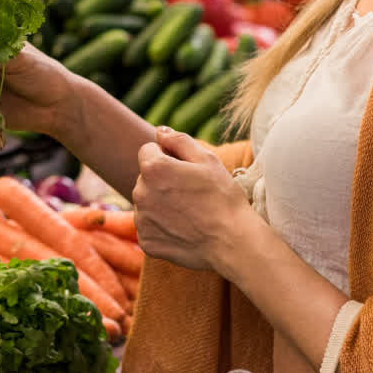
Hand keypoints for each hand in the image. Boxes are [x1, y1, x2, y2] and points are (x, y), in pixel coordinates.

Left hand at [133, 126, 253, 271]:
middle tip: (191, 192)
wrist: (232, 242)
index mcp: (153, 168)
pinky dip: (162, 226)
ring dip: (160, 202)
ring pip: (146, 202)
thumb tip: (159, 131)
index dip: (168, 156)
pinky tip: (183, 228)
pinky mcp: (146, 241)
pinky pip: (149, 226)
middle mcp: (140, 193)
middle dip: (162, 180)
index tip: (186, 170)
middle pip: (146, 177)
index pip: (148, 150)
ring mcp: (141, 220)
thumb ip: (179, 140)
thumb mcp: (207, 160)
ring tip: (189, 212)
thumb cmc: (222, 197)